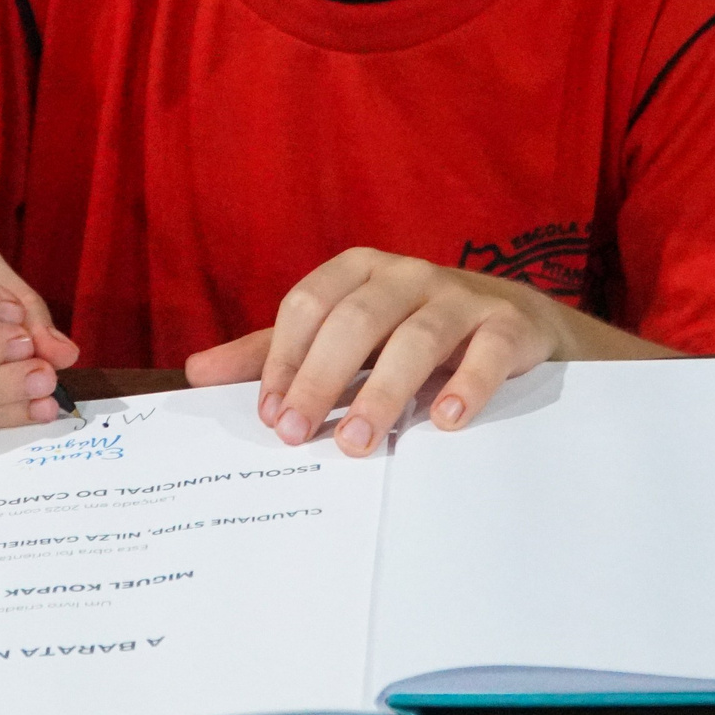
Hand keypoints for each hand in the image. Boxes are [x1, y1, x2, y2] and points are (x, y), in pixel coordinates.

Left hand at [183, 248, 673, 456]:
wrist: (517, 326)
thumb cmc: (412, 333)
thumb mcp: (344, 338)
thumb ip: (276, 354)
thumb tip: (196, 373)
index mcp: (358, 271)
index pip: (308, 306)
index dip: (285, 360)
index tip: (270, 417)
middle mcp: (407, 274)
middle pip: (356, 319)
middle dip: (321, 378)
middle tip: (297, 435)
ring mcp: (461, 296)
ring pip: (417, 336)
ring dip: (383, 392)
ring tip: (357, 443)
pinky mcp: (509, 325)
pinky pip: (489, 350)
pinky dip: (467, 384)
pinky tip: (446, 421)